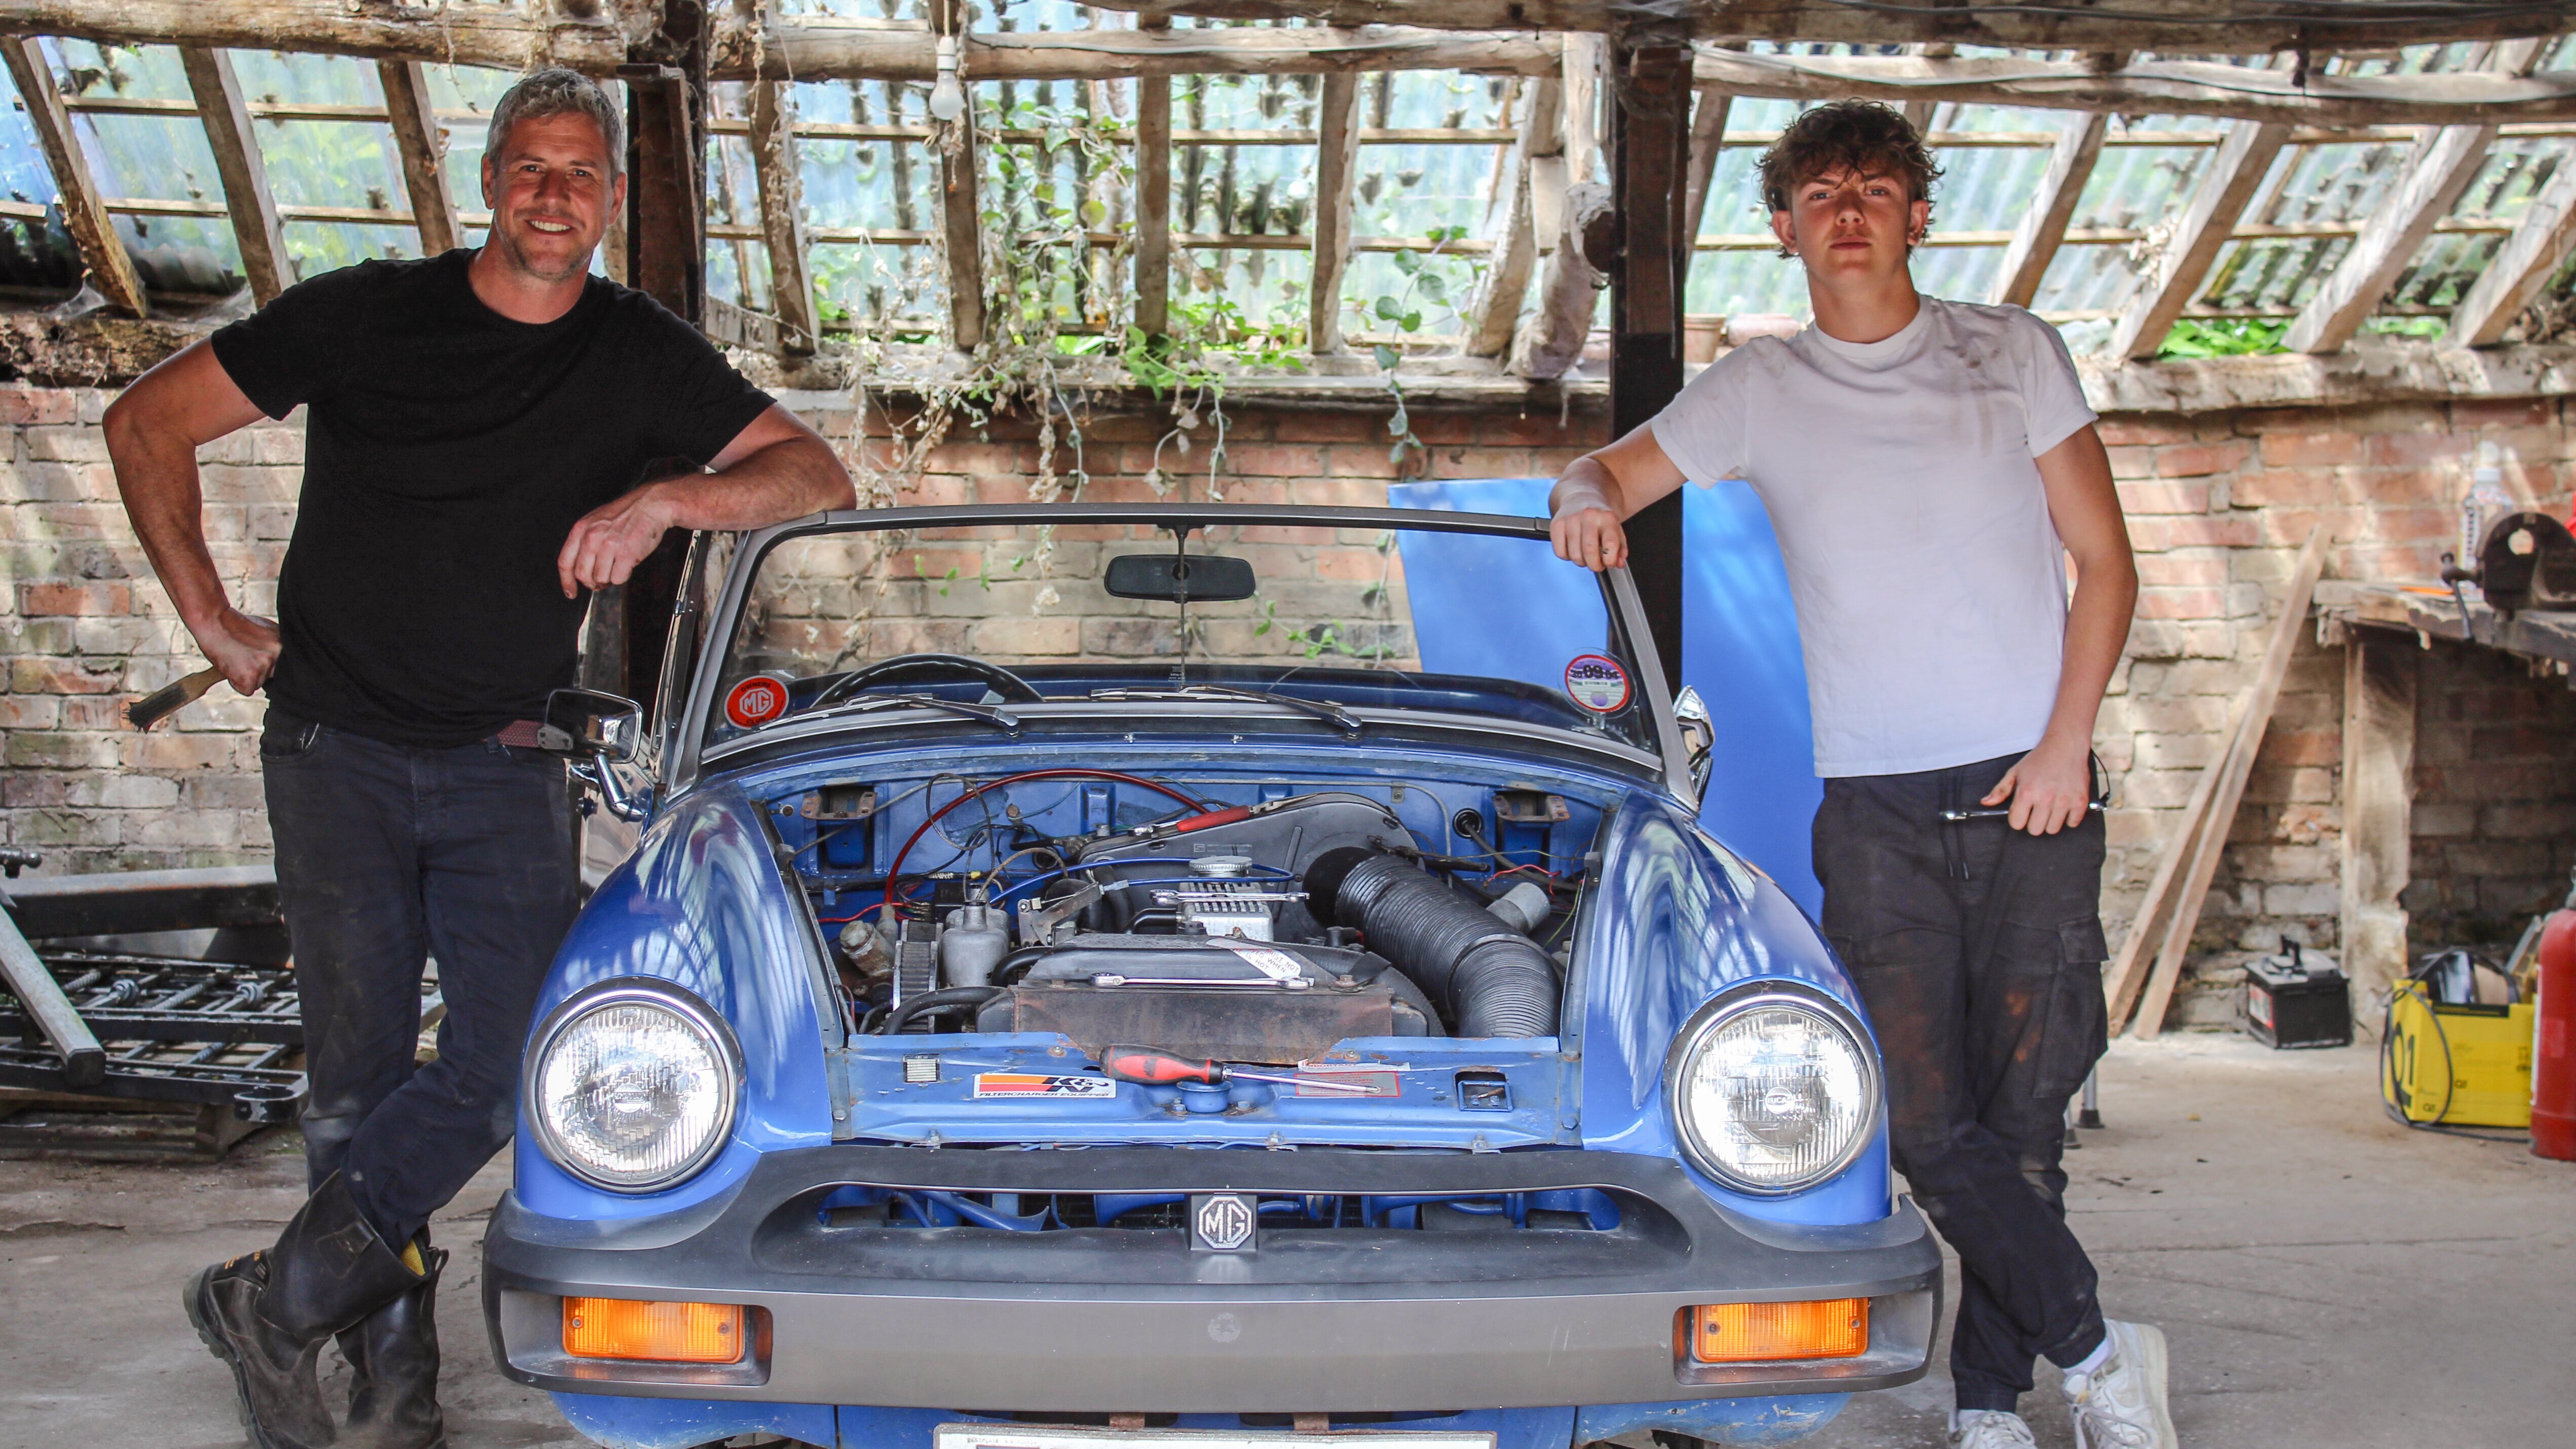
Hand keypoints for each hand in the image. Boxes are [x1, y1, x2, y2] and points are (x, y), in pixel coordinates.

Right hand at [191, 607, 279, 696]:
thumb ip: (274, 646)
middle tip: (243, 657)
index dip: (266, 664)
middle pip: (272, 675)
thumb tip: (279, 658)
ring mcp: (264, 664)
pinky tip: (231, 666)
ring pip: (259, 683)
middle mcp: (278, 653)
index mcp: (283, 642)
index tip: (255, 657)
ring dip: (247, 676)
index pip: (281, 665)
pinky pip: (247, 690)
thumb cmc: (234, 625)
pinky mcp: (250, 675)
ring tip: (235, 658)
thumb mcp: (264, 630)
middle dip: (259, 671)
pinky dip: (237, 683)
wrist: (213, 621)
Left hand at [558, 483, 676, 597]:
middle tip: (602, 581)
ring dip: (611, 577)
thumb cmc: (627, 514)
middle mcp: (592, 537)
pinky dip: (624, 575)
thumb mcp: (596, 522)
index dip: (567, 582)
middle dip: (593, 582)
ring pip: (602, 579)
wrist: (651, 504)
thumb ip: (585, 542)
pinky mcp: (626, 553)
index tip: (571, 592)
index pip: (565, 562)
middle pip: (583, 575)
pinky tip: (629, 563)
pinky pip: (618, 578)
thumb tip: (583, 569)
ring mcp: (609, 545)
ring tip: (619, 565)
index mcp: (581, 529)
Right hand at [1552, 505, 1627, 572]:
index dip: (1610, 560)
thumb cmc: (1599, 516)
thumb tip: (1618, 563)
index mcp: (1607, 517)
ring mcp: (1570, 519)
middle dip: (1594, 565)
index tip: (1609, 563)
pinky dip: (1567, 557)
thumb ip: (1620, 547)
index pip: (1610, 544)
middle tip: (1596, 565)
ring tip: (1585, 556)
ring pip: (1574, 555)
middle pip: (1589, 551)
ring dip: (1581, 562)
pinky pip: (1560, 552)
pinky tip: (1573, 549)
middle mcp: (1588, 515)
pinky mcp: (1556, 524)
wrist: (1581, 495)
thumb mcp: (1615, 528)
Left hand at [1983, 736, 2094, 835]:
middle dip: (2033, 822)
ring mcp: (2064, 800)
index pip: (2016, 823)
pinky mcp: (2080, 801)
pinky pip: (2072, 824)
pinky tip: (2064, 805)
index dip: (2017, 818)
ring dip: (2050, 821)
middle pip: (2035, 830)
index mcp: (2027, 792)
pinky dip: (2069, 818)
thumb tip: (1986, 803)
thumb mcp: (2015, 772)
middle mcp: (2045, 798)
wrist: (2066, 745)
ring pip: (2053, 829)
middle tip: (2037, 809)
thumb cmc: (2040, 759)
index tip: (2022, 812)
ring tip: (2051, 806)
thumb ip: (2000, 790)